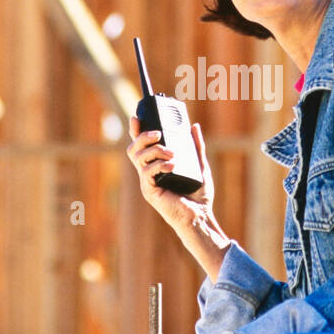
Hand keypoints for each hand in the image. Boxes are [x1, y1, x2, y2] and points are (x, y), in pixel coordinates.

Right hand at [126, 115, 215, 233]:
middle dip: (142, 136)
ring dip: (155, 150)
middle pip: (134, 148)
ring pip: (138, 158)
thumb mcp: (200, 165)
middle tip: (159, 133)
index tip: (137, 117)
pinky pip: (147, 172)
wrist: (200, 216)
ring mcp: (147, 182)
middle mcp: (148, 172)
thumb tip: (194, 127)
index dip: (136, 131)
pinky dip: (159, 165)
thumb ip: (196, 147)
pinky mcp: (150, 191)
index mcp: (156, 165)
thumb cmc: (199, 195)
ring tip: (172, 153)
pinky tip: (172, 166)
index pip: (142, 145)